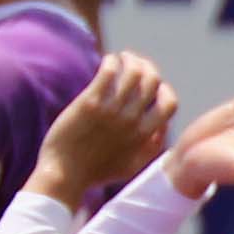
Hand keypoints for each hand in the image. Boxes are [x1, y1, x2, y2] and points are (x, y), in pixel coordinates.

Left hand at [34, 48, 175, 205]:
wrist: (64, 175)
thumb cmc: (96, 171)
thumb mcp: (134, 164)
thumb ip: (151, 145)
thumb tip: (161, 125)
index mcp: (146, 136)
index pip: (169, 103)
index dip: (164, 89)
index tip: (152, 86)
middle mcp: (133, 121)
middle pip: (152, 81)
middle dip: (147, 67)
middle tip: (134, 62)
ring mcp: (112, 111)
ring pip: (133, 73)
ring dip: (130, 59)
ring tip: (121, 58)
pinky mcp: (90, 103)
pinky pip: (109, 73)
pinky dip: (113, 61)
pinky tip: (108, 60)